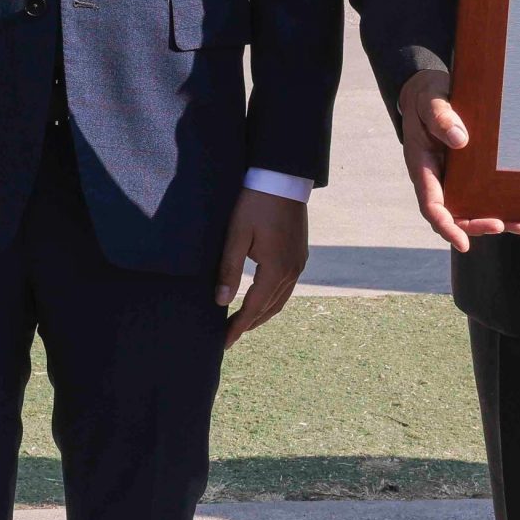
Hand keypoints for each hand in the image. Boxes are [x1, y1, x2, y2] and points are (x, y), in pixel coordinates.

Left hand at [215, 189, 307, 345]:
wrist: (282, 177)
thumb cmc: (255, 203)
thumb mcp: (236, 235)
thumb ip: (229, 269)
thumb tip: (220, 301)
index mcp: (277, 269)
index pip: (254, 308)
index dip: (238, 326)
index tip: (224, 342)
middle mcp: (293, 271)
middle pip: (270, 308)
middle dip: (249, 324)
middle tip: (230, 336)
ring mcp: (299, 263)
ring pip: (281, 299)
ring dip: (262, 313)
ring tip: (243, 322)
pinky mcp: (300, 254)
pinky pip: (287, 286)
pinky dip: (272, 299)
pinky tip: (261, 297)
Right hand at [398, 68, 519, 252]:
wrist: (431, 92)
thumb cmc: (428, 97)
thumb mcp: (430, 101)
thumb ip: (441, 118)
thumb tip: (460, 140)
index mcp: (422, 166)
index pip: (431, 205)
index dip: (446, 226)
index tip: (462, 242)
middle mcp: (437, 178)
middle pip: (453, 214)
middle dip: (474, 225)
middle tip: (499, 224)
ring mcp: (452, 177)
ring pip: (469, 210)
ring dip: (491, 221)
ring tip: (518, 225)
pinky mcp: (466, 173)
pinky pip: (481, 196)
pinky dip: (499, 206)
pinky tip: (519, 212)